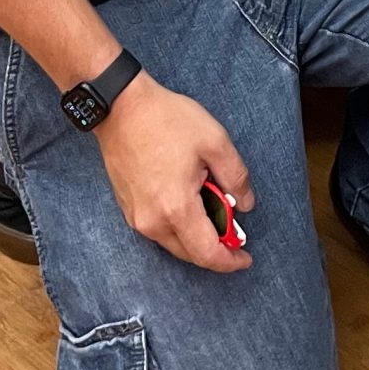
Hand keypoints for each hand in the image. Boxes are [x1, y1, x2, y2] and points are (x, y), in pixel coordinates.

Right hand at [93, 73, 254, 270]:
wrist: (122, 108)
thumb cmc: (166, 120)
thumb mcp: (214, 141)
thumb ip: (236, 176)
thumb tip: (246, 203)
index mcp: (176, 208)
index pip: (207, 254)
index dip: (230, 261)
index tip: (245, 258)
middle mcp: (152, 222)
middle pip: (190, 254)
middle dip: (215, 249)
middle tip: (234, 228)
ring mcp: (136, 217)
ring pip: (173, 244)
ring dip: (196, 236)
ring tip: (212, 205)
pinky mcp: (128, 209)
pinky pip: (158, 230)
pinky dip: (178, 226)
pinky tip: (188, 199)